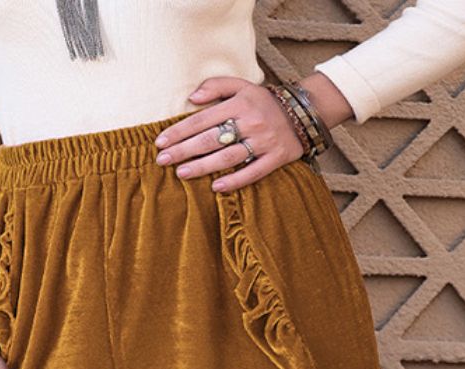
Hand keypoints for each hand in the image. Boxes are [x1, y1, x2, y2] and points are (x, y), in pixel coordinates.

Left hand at [154, 73, 352, 191]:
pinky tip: (215, 187)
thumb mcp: (243, 86)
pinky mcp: (276, 159)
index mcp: (240, 103)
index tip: (161, 142)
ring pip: (228, 157)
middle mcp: (251, 122)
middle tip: (163, 161)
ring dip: (202, 166)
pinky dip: (234, 181)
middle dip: (184, 150)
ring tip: (181, 173)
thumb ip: (216, 86)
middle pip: (211, 139)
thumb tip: (191, 98)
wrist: (303, 113)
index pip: (203, 119)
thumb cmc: (264, 102)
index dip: (180, 131)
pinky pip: (252, 172)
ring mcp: (264, 142)